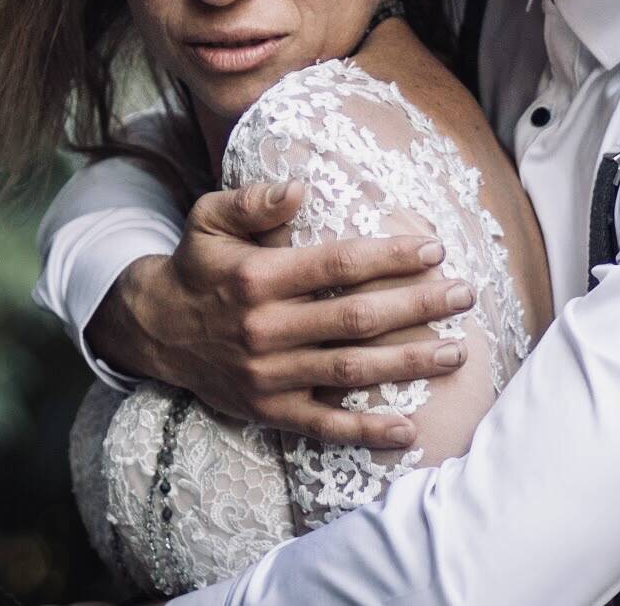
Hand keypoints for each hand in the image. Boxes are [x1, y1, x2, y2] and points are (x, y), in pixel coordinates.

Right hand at [85, 180, 472, 447]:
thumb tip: (302, 187)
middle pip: (356, 318)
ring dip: (408, 363)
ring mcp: (269, 375)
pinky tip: (408, 430)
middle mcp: (265, 329)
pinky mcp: (269, 410)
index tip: (434, 249)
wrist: (155, 329)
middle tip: (465, 294)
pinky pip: (324, 424)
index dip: (389, 257)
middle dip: (417, 306)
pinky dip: (366, 431)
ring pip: (351, 370)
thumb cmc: (198, 265)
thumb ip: (254, 201)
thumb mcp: (209, 218)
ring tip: (457, 352)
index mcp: (258, 278)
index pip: (337, 264)